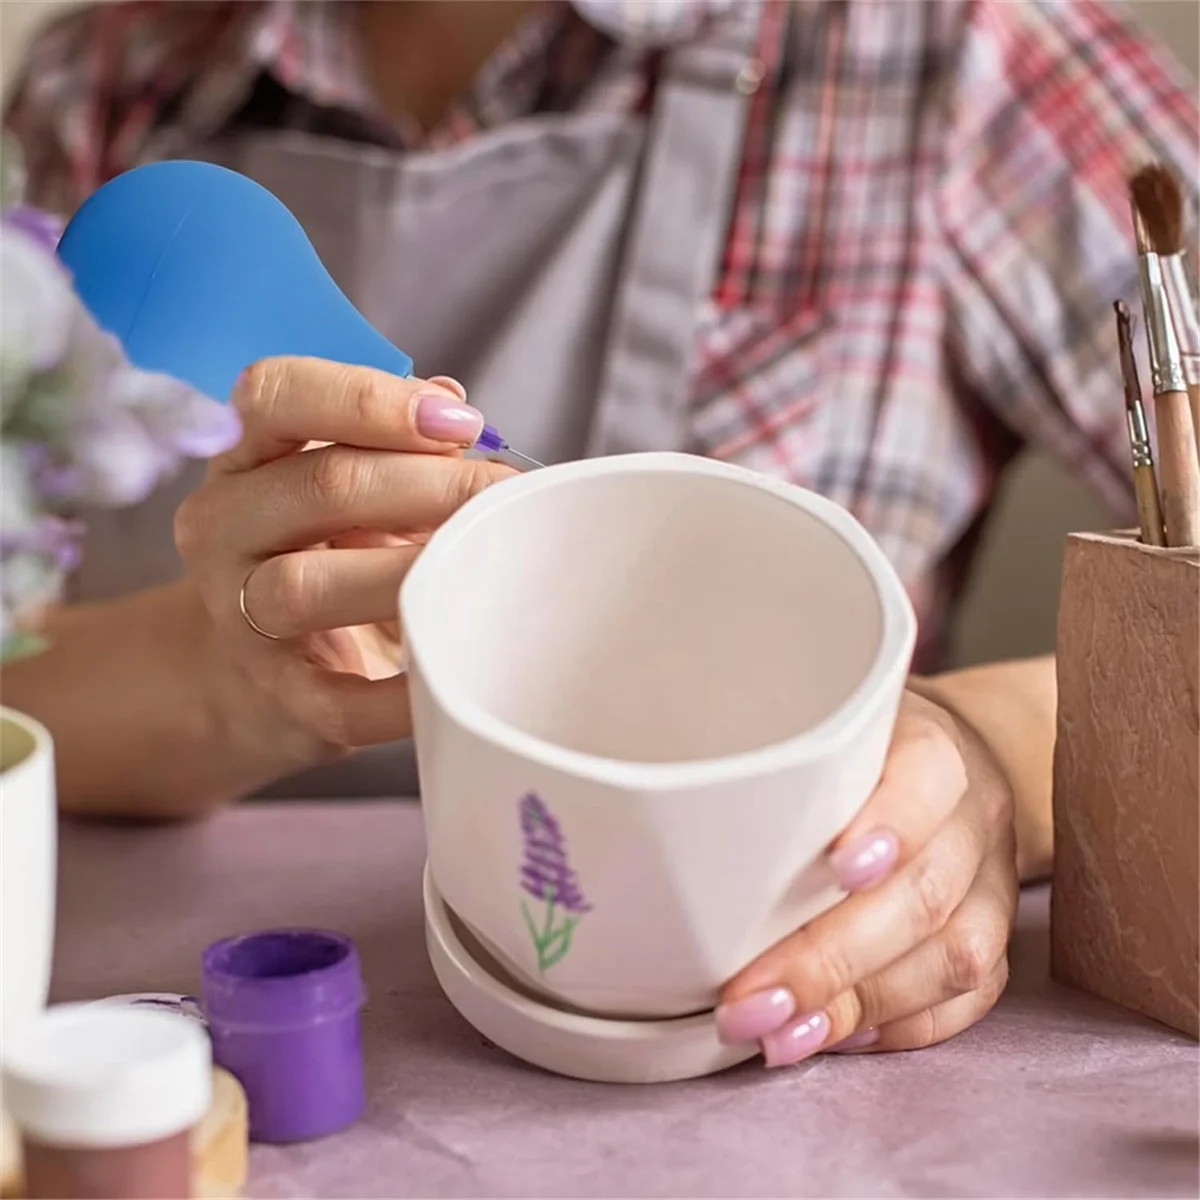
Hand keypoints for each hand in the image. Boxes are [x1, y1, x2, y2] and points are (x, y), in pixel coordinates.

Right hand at [174, 357, 513, 782]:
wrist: (266, 670)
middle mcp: (223, 528)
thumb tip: (450, 399)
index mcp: (244, 457)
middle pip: (320, 485)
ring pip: (308, 584)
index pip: (274, 395)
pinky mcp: (277, 694)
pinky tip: (451, 669)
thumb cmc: (329, 554)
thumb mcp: (349, 484)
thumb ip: (394, 440)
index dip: (369, 399)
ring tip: (483, 566)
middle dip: (432, 485)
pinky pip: (338, 698)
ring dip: (411, 570)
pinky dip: (400, 692)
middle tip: (505, 496)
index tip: (461, 422)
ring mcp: (238, 615)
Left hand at [715, 687, 1019, 1065]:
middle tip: (749, 999)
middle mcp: (972, 815)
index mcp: (932, 748)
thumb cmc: (857, 753)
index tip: (836, 868)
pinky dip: (894, 1027)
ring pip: (952, 956)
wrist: (949, 767)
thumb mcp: (820, 728)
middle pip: (923, 892)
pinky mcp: (995, 937)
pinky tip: (831, 1034)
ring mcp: (991, 882)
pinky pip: (963, 1000)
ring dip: (856, 1005)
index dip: (889, 825)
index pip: (925, 777)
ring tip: (778, 1035)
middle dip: (830, 957)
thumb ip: (776, 764)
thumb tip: (678, 829)